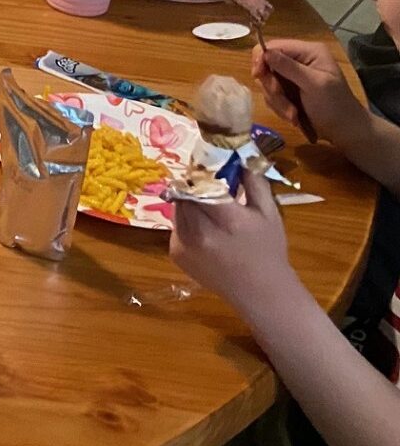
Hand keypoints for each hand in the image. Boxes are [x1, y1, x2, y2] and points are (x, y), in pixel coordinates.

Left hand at [170, 169, 297, 315]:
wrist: (259, 292)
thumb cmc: (268, 250)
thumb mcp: (269, 213)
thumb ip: (254, 181)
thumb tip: (241, 153)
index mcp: (227, 219)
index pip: (202, 183)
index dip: (200, 169)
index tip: (205, 160)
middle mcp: (200, 231)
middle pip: (185, 193)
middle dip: (192, 183)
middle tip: (204, 179)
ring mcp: (184, 244)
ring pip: (177, 207)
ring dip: (188, 200)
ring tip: (206, 202)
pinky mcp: (175, 254)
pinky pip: (176, 225)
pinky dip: (186, 219)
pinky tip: (204, 227)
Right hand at [253, 38, 365, 143]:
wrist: (344, 130)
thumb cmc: (335, 105)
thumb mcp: (314, 84)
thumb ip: (289, 67)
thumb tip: (265, 52)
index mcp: (308, 52)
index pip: (274, 46)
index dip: (261, 59)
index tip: (258, 76)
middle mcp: (298, 61)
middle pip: (267, 65)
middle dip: (272, 86)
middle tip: (283, 100)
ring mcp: (292, 76)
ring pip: (267, 83)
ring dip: (277, 101)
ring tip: (293, 114)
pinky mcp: (288, 91)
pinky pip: (271, 95)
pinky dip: (279, 107)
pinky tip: (294, 116)